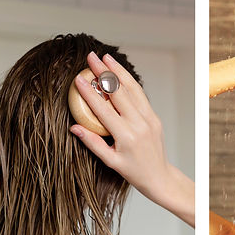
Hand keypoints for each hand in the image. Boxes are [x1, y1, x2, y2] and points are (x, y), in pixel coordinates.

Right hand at [69, 52, 193, 226]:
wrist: (160, 176)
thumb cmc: (133, 172)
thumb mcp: (110, 161)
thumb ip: (92, 142)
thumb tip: (74, 127)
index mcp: (126, 136)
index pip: (103, 109)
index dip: (90, 93)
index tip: (79, 79)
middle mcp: (139, 124)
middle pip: (118, 92)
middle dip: (104, 72)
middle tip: (91, 57)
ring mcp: (149, 118)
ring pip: (132, 89)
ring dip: (118, 71)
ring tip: (105, 57)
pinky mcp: (153, 116)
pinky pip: (140, 94)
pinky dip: (129, 81)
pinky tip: (119, 71)